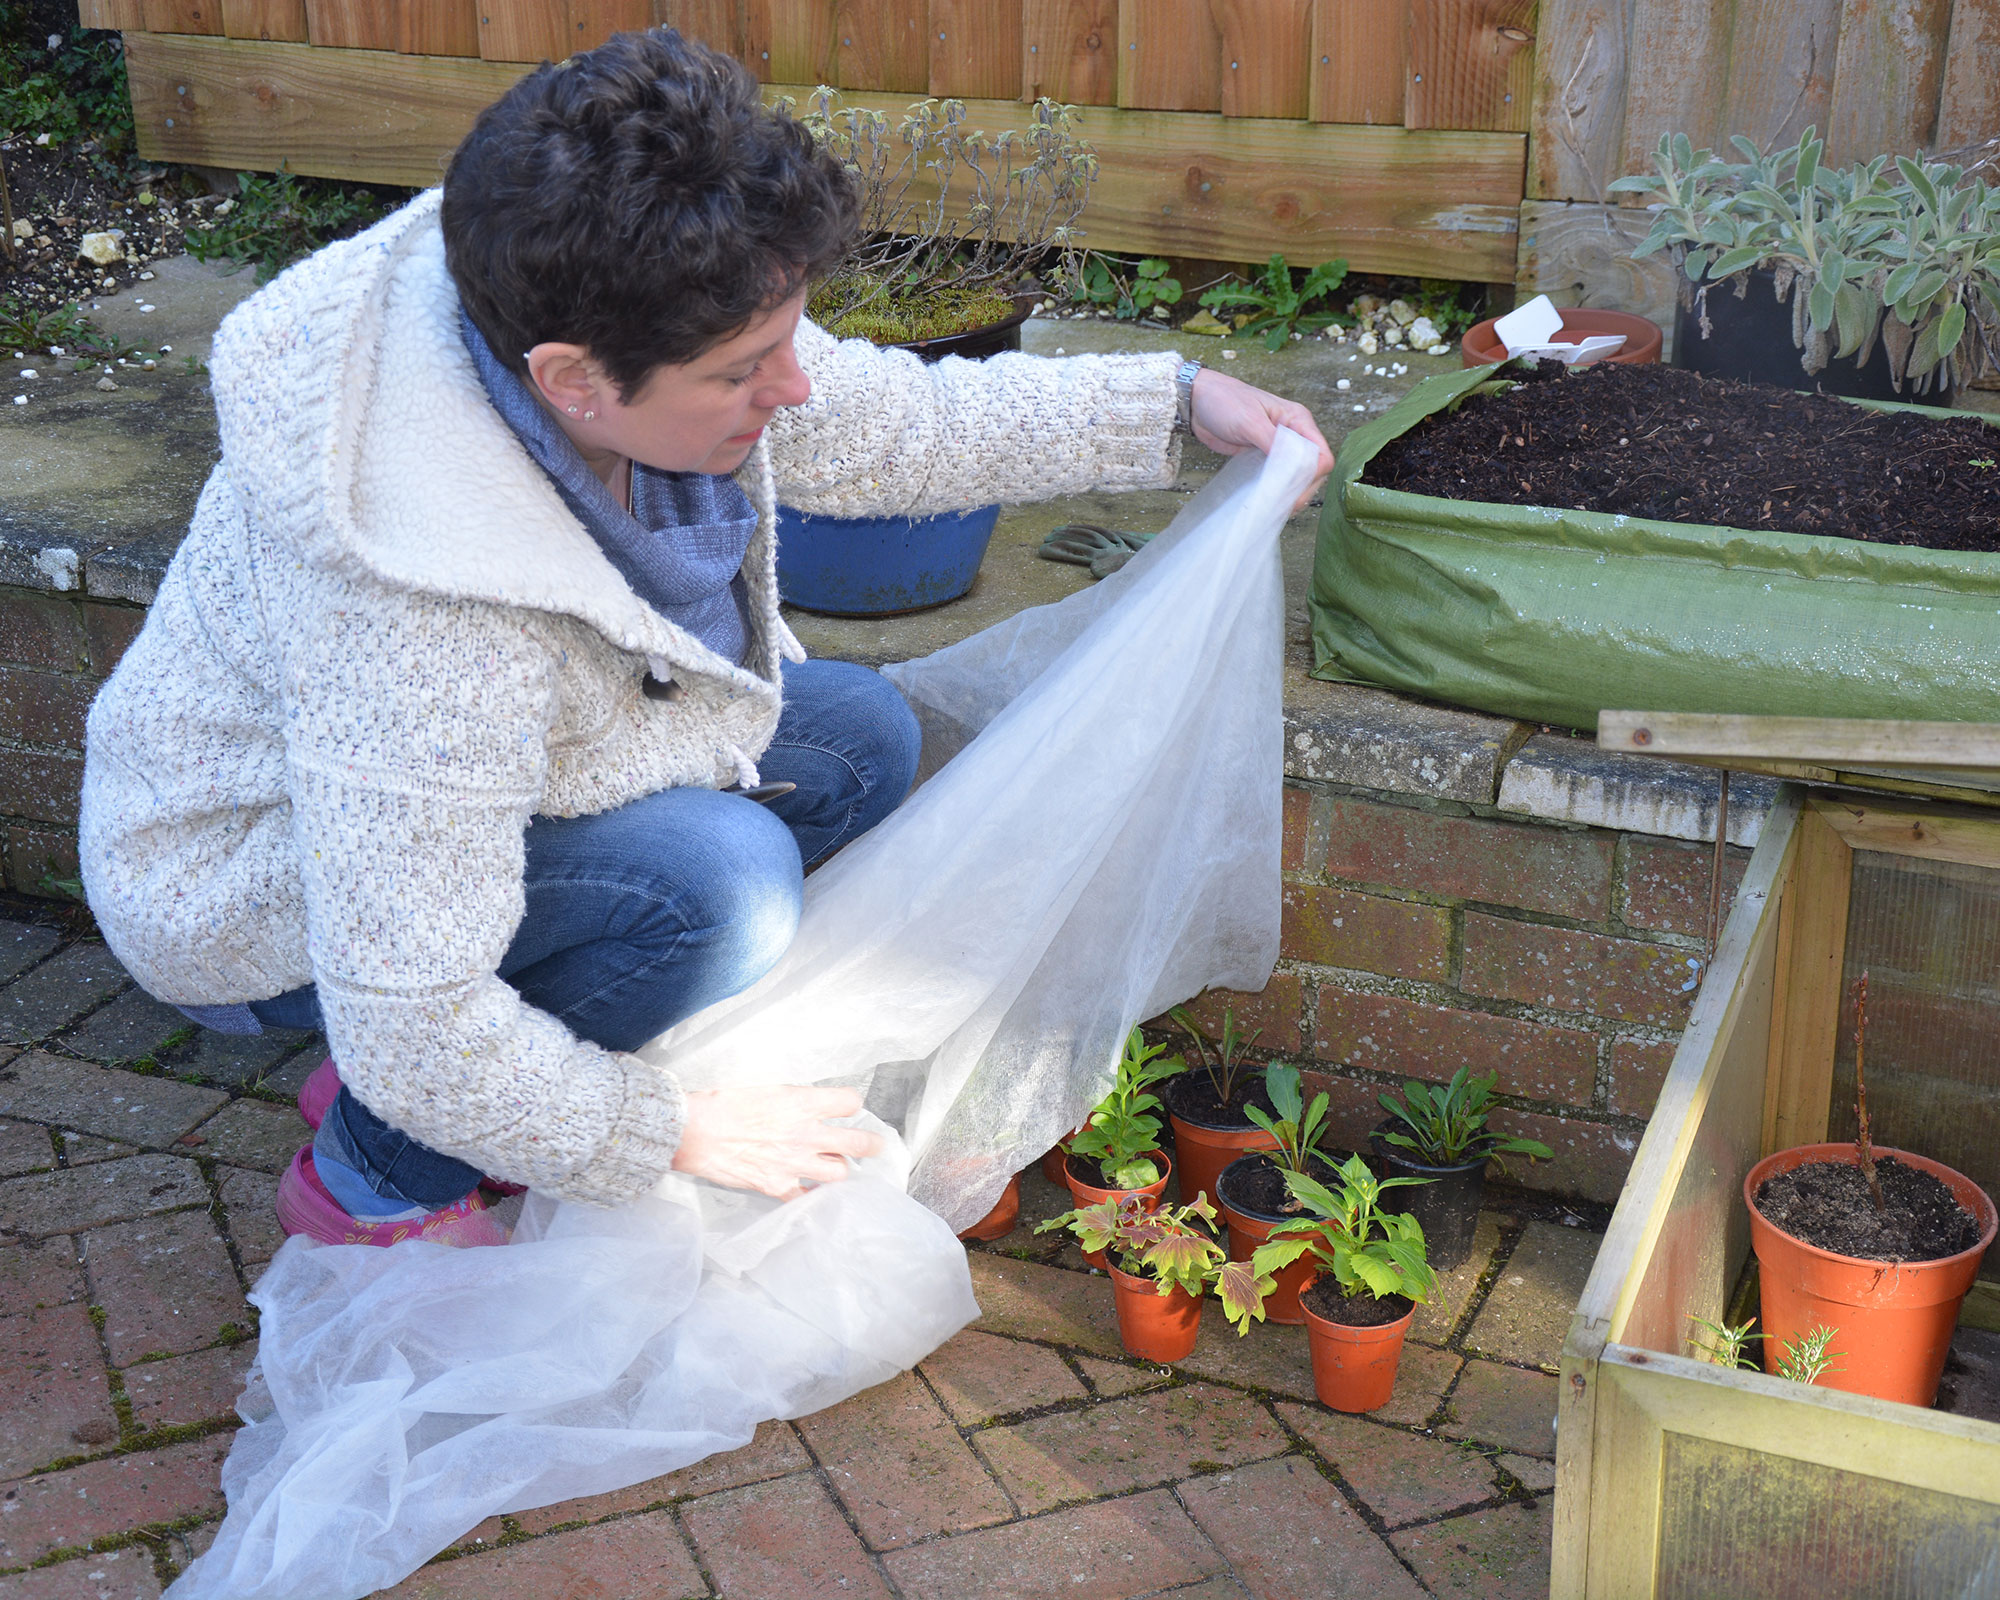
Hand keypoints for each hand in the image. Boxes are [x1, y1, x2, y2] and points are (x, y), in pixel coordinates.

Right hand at [671, 1085, 882, 1199]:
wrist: (696, 1131)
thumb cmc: (724, 1103)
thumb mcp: (766, 1087)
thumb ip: (793, 1099)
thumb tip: (806, 1106)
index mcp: (803, 1103)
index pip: (850, 1102)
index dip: (851, 1103)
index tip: (847, 1107)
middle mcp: (806, 1134)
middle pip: (858, 1143)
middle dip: (870, 1144)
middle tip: (874, 1145)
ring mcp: (794, 1163)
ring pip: (839, 1173)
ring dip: (838, 1169)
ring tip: (834, 1166)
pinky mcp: (777, 1185)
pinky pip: (805, 1198)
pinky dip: (809, 1195)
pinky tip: (810, 1192)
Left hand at [1187, 368, 1334, 512]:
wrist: (1198, 402)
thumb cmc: (1224, 400)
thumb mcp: (1249, 421)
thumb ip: (1272, 442)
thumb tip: (1291, 464)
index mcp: (1297, 419)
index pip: (1320, 452)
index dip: (1313, 474)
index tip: (1296, 490)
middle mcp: (1293, 433)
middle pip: (1312, 468)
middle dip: (1303, 487)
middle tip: (1287, 505)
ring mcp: (1278, 446)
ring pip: (1296, 474)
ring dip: (1291, 490)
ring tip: (1279, 506)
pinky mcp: (1263, 455)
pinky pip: (1277, 475)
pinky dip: (1276, 488)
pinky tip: (1270, 499)